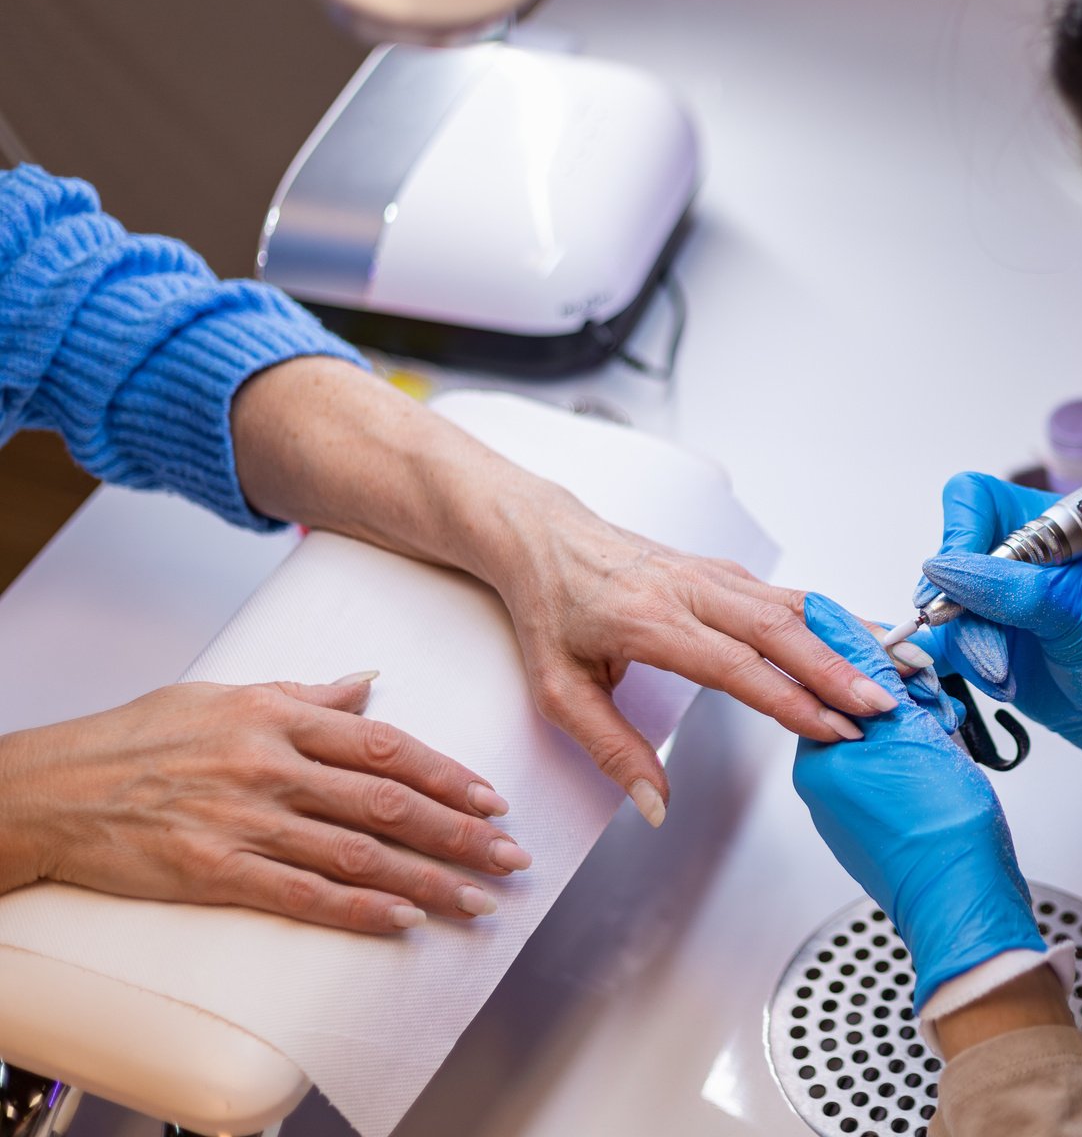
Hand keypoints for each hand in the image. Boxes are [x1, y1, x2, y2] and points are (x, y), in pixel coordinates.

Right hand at [0, 674, 528, 932]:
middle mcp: (272, 767)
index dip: (449, 775)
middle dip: (460, 832)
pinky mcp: (217, 871)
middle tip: (511, 855)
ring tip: (476, 897)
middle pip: (387, 803)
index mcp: (280, 717)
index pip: (388, 747)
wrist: (51, 788)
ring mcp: (247, 821)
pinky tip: (404, 919)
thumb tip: (369, 682)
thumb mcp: (226, 694)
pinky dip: (359, 908)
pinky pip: (303, 894)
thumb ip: (307, 694)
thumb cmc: (136, 737)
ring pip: (357, 854)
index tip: (493, 798)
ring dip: (427, 878)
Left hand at [489, 506, 902, 824]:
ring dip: (850, 639)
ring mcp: (716, 575)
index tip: (834, 728)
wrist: (545, 537)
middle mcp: (692, 590)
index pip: (736, 666)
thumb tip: (656, 804)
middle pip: (782, 630)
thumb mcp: (558, 691)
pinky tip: (869, 638)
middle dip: (839, 670)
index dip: (791, 700)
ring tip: (901, 667)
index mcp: (651, 621)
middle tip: (884, 706)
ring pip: (797, 605)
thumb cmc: (552, 609)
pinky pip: (791, 596)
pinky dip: (836, 619)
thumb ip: (612, 749)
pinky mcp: (728, 572)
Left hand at [792, 593, 1046, 1008]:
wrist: (964, 896)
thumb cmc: (938, 827)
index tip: (917, 668)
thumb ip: (868, 673)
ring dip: (928, 732)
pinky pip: (905, 774)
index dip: (886, 668)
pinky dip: (932, 763)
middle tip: (940, 717)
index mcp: (819, 760)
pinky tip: (951, 773)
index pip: (837, 682)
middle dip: (912, 703)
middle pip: (867, 710)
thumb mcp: (906, 727)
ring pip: (892, 741)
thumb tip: (833, 624)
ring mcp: (857, 810)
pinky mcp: (887, 827)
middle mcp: (828, 786)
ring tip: (950, 749)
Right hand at [913, 472, 1081, 798]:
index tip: (960, 584)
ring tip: (1009, 675)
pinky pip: (939, 644)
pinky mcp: (976, 637)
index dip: (959, 535)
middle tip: (997, 653)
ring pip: (938, 610)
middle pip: (945, 561)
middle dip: (966, 614)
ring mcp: (987, 597)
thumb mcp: (1074, 610)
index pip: (971, 500)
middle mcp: (1007, 555)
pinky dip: (961, 666)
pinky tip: (998, 679)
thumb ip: (1007, 587)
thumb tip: (940, 570)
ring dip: (971, 649)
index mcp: (1041, 523)